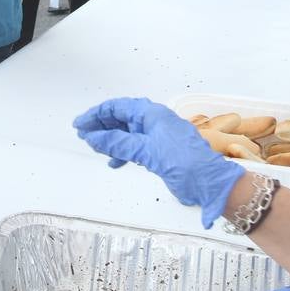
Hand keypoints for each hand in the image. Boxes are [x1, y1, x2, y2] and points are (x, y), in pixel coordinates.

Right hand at [74, 98, 244, 227]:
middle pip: (122, 117)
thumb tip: (92, 136)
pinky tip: (115, 162)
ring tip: (95, 148)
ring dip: (111, 139)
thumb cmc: (184, 162)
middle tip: (83, 134)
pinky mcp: (160, 152)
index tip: (80, 124)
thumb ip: (118, 143)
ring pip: (128, 132)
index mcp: (152, 114)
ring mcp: (158, 137)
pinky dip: (122, 152)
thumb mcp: (147, 151)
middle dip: (102, 125)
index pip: (118, 107)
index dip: (97, 114)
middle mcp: (154, 121)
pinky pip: (135, 146)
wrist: (210, 183)